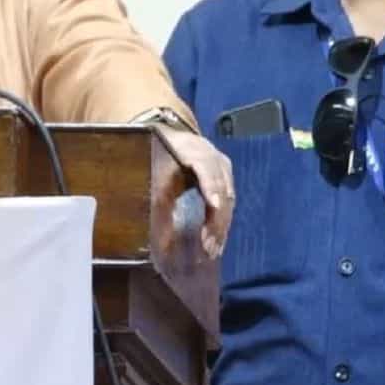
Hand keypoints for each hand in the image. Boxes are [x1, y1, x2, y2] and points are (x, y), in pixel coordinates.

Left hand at [160, 128, 234, 258]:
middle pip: (221, 188)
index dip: (211, 186)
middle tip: (207, 246)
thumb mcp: (156, 165)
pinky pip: (228, 201)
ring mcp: (222, 166)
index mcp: (193, 148)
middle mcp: (213, 157)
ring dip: (221, 226)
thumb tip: (155, 223)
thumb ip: (158, 190)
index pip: (206, 167)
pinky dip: (222, 221)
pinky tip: (217, 239)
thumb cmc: (158, 152)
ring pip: (228, 198)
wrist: (172, 134)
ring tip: (212, 250)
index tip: (214, 205)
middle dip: (216, 219)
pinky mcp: (226, 176)